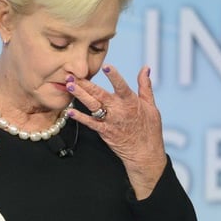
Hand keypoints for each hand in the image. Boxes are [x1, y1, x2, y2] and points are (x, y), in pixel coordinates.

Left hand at [67, 65, 166, 199]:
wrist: (144, 153)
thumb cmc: (149, 129)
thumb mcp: (151, 105)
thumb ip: (145, 86)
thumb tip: (145, 68)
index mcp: (131, 102)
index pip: (122, 86)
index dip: (114, 77)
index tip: (106, 67)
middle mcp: (119, 111)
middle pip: (100, 94)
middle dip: (86, 84)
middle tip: (73, 75)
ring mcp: (110, 121)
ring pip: (92, 106)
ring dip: (80, 96)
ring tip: (69, 86)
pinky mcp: (104, 131)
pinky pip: (90, 123)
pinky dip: (79, 117)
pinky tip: (69, 111)